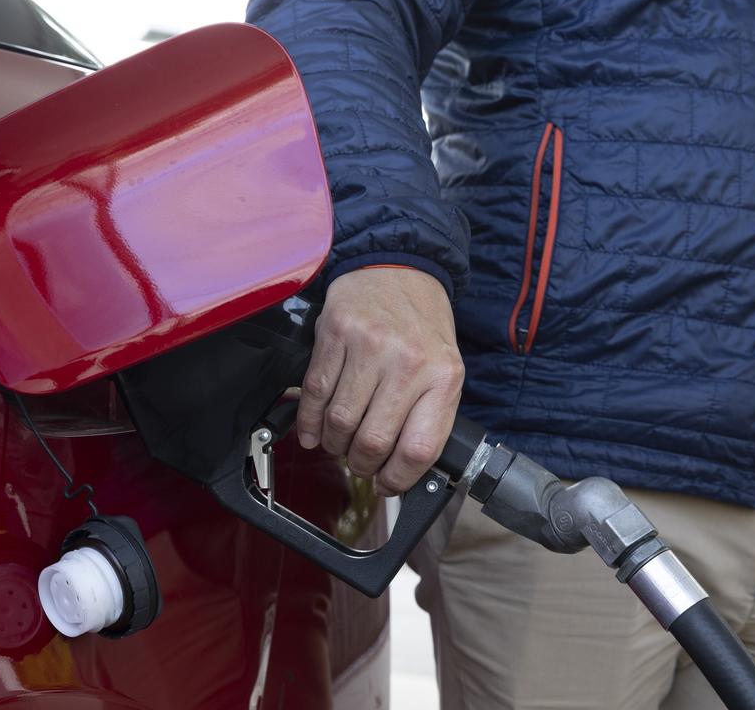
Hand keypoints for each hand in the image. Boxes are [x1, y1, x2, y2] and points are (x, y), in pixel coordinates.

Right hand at [297, 267, 463, 495]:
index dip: (397, 479)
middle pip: (372, 440)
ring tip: (338, 444)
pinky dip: (308, 420)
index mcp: (443, 377)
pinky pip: (314, 392)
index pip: (418, 449)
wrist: (399, 270)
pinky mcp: (335, 334)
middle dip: (361, 465)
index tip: (387, 485)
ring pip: (340, 421)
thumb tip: (402, 470)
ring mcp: (369, 347)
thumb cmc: (421, 327)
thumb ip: (429, 417)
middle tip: (359, 465)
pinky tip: (313, 430)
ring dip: (334, 444)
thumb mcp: (446, 370)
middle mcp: (407, 362)